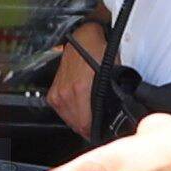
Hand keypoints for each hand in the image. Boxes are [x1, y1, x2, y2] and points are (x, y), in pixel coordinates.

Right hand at [43, 18, 110, 137]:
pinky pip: (62, 112)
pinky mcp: (53, 93)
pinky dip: (70, 113)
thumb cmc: (98, 52)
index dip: (97, 132)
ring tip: (90, 116)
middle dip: (89, 128)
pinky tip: (80, 107)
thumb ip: (113, 96)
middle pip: (77, 125)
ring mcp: (58, 93)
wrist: (82, 39)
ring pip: (69, 120)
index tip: (102, 131)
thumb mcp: (113, 74)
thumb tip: (116, 114)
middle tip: (99, 125)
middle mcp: (66, 93)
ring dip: (79, 121)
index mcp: (80, 90)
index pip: (86, 125)